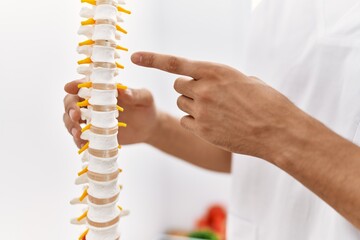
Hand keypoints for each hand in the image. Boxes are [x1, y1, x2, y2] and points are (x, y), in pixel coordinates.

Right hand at [63, 79, 158, 147]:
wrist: (149, 128)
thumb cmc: (146, 107)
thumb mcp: (145, 98)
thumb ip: (135, 94)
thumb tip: (123, 91)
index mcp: (103, 89)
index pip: (84, 84)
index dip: (74, 85)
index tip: (69, 87)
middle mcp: (93, 102)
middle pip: (71, 101)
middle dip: (70, 108)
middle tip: (76, 116)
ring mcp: (91, 119)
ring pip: (70, 119)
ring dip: (70, 125)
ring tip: (78, 133)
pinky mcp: (94, 133)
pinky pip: (80, 136)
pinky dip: (77, 139)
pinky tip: (82, 143)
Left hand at [131, 52, 304, 160]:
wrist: (278, 130)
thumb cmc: (268, 103)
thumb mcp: (246, 80)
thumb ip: (223, 79)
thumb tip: (211, 82)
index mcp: (216, 71)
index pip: (176, 63)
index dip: (152, 59)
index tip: (134, 57)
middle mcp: (205, 89)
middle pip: (177, 86)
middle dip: (187, 89)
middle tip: (204, 95)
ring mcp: (202, 111)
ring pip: (181, 103)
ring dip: (192, 105)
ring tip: (214, 111)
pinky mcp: (202, 130)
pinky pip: (185, 121)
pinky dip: (194, 121)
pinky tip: (212, 124)